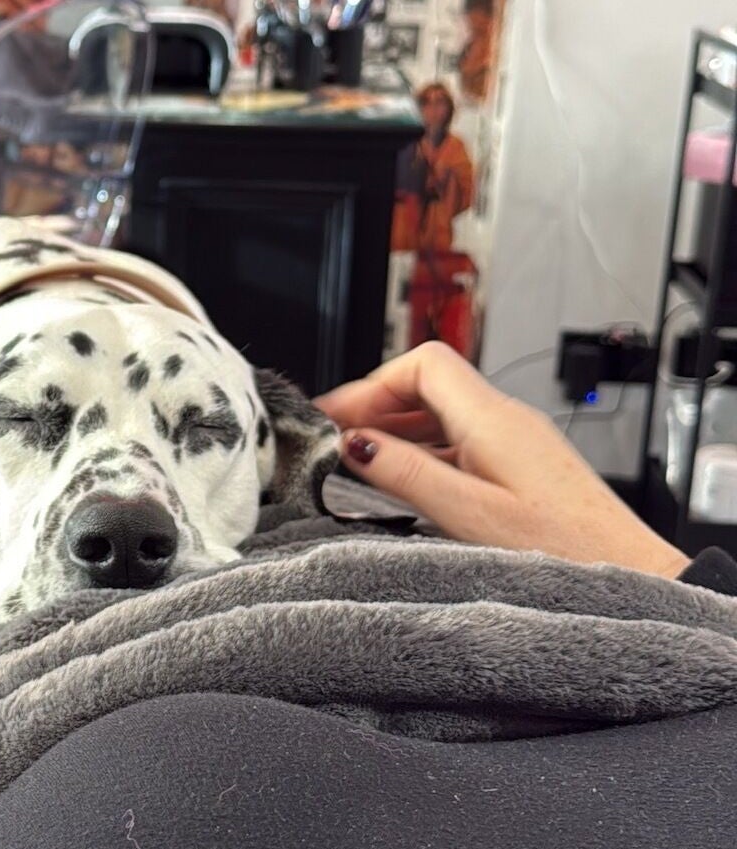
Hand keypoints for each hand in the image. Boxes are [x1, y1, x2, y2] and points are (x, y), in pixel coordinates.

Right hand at [316, 342, 688, 578]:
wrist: (630, 573)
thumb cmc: (563, 550)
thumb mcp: (468, 514)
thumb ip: (407, 475)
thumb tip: (354, 444)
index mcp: (492, 419)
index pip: (422, 364)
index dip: (372, 384)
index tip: (337, 416)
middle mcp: (506, 418)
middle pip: (428, 384)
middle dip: (375, 407)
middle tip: (336, 442)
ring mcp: (515, 439)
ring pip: (441, 413)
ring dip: (396, 430)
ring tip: (360, 464)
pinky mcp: (520, 463)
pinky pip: (459, 439)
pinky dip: (422, 451)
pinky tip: (405, 482)